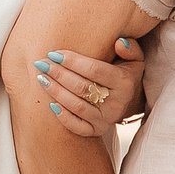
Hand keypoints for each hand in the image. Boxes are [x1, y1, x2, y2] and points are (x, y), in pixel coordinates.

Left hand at [31, 37, 145, 135]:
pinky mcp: (98, 130)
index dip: (73, 61)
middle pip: (82, 88)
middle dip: (59, 74)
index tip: (54, 53)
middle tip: (41, 63)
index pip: (95, 70)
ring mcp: (107, 119)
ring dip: (56, 92)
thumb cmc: (124, 71)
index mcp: (125, 83)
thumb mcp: (133, 58)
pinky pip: (78, 127)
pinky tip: (50, 104)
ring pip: (77, 106)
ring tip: (41, 78)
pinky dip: (63, 116)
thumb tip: (119, 43)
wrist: (128, 99)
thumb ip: (129, 48)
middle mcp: (117, 103)